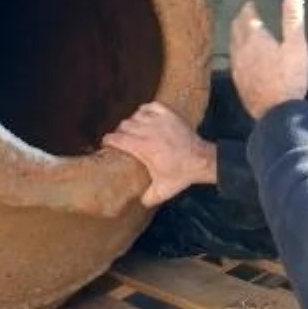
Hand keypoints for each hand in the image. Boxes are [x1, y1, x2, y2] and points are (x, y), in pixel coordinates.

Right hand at [101, 102, 216, 207]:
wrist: (201, 160)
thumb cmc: (181, 174)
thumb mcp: (162, 190)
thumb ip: (148, 198)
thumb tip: (139, 202)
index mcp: (142, 147)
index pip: (117, 138)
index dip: (108, 140)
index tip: (106, 143)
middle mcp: (148, 131)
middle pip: (124, 125)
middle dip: (120, 132)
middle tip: (122, 139)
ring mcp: (159, 120)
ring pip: (136, 115)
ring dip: (133, 121)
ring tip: (134, 129)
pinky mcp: (170, 114)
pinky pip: (151, 106)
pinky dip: (146, 109)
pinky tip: (146, 116)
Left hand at [230, 0, 307, 119]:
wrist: (276, 112)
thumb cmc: (289, 78)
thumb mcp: (296, 47)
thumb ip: (292, 21)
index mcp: (254, 38)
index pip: (247, 16)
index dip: (249, 7)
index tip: (253, 2)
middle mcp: (240, 50)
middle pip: (236, 28)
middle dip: (241, 19)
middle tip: (248, 14)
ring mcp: (237, 66)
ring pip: (233, 44)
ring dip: (238, 35)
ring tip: (245, 31)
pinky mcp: (238, 80)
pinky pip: (234, 59)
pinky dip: (238, 51)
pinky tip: (244, 56)